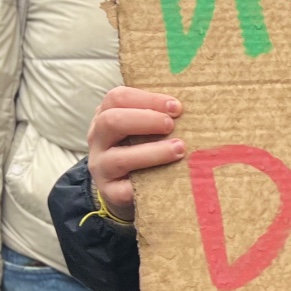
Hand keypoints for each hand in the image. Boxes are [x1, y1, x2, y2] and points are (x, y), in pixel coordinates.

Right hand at [87, 87, 185, 221]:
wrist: (125, 186)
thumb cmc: (142, 146)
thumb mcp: (143, 126)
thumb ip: (158, 113)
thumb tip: (192, 104)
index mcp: (105, 115)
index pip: (117, 98)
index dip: (148, 99)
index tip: (176, 106)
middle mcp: (98, 139)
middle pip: (111, 121)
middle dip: (146, 120)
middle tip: (172, 125)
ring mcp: (101, 167)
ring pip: (119, 158)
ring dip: (153, 152)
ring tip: (179, 149)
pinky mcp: (110, 192)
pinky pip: (125, 189)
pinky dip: (149, 182)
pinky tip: (169, 179)